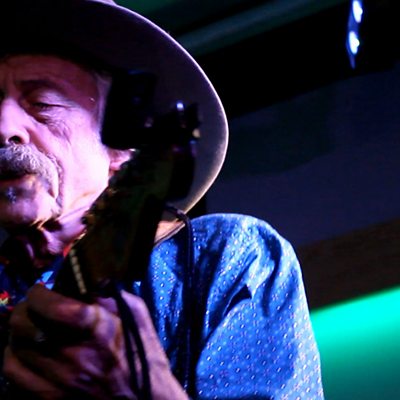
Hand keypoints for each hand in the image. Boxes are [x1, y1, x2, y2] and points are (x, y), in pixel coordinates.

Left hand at [3, 284, 187, 399]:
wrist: (147, 396)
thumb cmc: (142, 349)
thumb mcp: (134, 311)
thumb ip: (106, 292)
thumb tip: (82, 279)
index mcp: (95, 327)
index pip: (48, 306)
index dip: (37, 293)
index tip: (41, 290)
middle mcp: (71, 353)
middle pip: (24, 325)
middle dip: (25, 309)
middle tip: (35, 306)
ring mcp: (58, 378)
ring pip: (15, 346)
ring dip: (20, 330)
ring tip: (32, 325)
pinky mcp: (50, 396)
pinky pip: (14, 372)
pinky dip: (15, 355)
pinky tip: (29, 349)